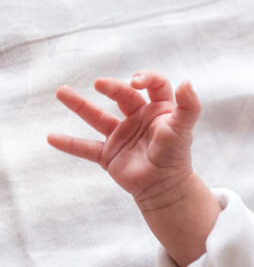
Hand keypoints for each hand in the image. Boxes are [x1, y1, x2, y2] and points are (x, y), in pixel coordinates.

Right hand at [48, 71, 202, 209]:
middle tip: (99, 83)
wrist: (165, 187)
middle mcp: (139, 118)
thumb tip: (187, 82)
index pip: (154, 85)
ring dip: (80, 105)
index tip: (136, 82)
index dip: (146, 78)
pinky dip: (70, 144)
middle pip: (124, 96)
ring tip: (61, 91)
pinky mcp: (109, 154)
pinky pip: (85, 147)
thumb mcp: (184, 129)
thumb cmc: (176, 155)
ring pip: (97, 116)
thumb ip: (189, 106)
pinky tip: (51, 137)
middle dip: (113, 87)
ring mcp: (122, 135)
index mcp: (159, 110)